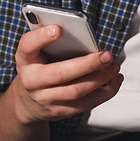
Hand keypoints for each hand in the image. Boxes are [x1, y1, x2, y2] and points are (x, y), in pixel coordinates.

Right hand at [8, 24, 122, 125]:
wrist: (27, 102)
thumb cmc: (37, 67)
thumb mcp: (36, 52)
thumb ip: (51, 42)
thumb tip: (83, 35)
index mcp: (25, 59)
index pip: (28, 46)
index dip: (41, 37)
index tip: (58, 29)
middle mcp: (32, 81)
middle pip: (61, 74)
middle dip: (88, 64)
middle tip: (107, 55)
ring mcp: (46, 99)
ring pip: (76, 91)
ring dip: (100, 79)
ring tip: (114, 67)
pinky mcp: (60, 111)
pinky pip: (86, 104)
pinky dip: (104, 92)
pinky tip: (114, 80)